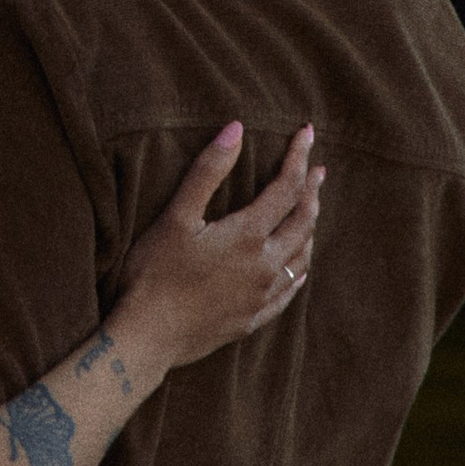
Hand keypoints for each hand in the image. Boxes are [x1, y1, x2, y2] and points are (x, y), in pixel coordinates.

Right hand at [110, 121, 320, 377]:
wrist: (147, 337)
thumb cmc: (154, 273)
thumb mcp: (176, 216)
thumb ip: (208, 171)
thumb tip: (236, 128)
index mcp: (248, 236)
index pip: (286, 187)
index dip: (298, 157)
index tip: (306, 132)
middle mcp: (265, 266)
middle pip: (302, 221)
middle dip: (311, 191)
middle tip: (317, 170)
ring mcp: (261, 296)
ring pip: (302, 257)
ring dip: (309, 229)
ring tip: (311, 211)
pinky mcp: (252, 319)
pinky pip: (289, 292)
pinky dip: (298, 272)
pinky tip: (299, 270)